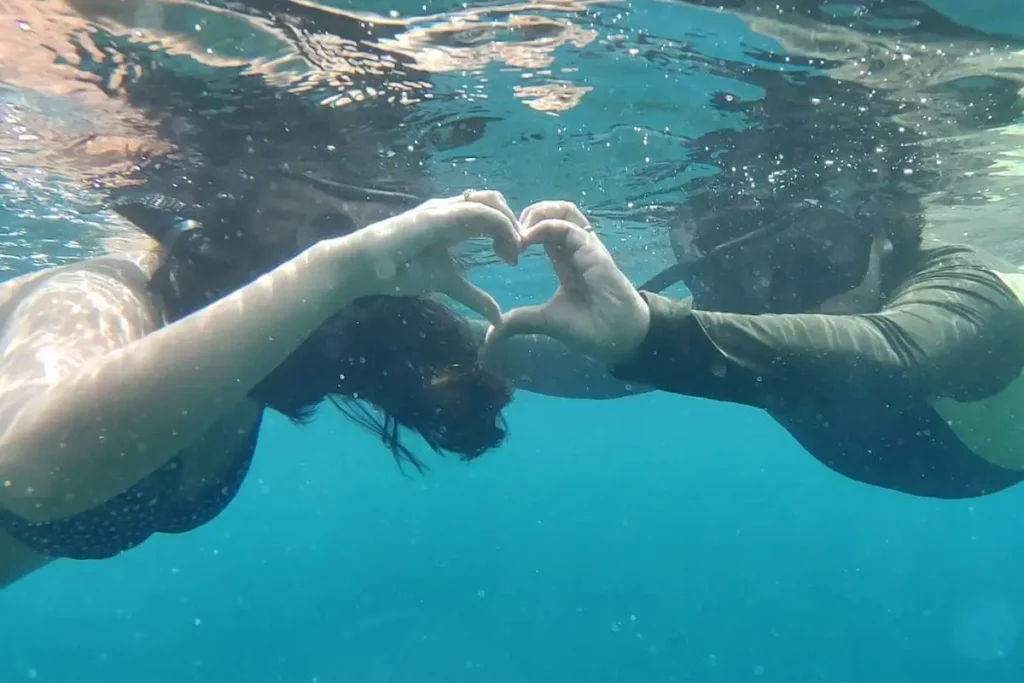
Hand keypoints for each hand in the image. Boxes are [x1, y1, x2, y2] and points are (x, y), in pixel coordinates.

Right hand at [347, 190, 521, 324]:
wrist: (364, 266)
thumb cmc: (398, 271)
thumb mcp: (447, 283)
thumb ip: (473, 296)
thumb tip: (496, 317)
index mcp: (452, 222)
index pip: (490, 213)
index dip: (508, 232)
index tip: (512, 260)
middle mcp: (451, 209)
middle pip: (496, 201)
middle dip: (513, 224)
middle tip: (515, 255)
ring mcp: (444, 209)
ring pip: (491, 201)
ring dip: (509, 224)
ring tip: (513, 251)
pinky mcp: (439, 215)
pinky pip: (479, 212)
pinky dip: (500, 226)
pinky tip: (505, 248)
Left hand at [481, 200, 650, 364]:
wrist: (618, 338)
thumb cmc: (589, 328)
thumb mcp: (545, 321)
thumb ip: (520, 321)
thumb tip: (492, 334)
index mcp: (564, 260)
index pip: (543, 228)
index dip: (520, 229)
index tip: (499, 247)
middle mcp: (574, 248)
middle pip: (552, 211)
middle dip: (525, 215)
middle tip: (505, 236)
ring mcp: (584, 246)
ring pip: (562, 209)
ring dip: (536, 214)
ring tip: (517, 234)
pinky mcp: (592, 250)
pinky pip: (566, 226)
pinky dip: (542, 227)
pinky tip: (525, 242)